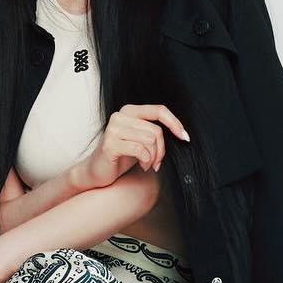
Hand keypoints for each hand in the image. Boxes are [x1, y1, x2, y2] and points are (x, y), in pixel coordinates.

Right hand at [71, 102, 189, 188]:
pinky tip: (142, 167)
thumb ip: (152, 131)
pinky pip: (140, 150)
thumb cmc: (121, 156)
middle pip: (156, 130)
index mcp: (129, 111)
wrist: (96, 172)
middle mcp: (120, 116)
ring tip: (148, 165)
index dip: (175, 123)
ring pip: (150, 141)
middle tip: (157, 163)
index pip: (159, 110)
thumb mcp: (139, 139)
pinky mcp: (110, 144)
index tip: (185, 137)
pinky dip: (146, 161)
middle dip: (161, 150)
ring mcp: (113, 129)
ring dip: (154, 158)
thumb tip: (181, 132)